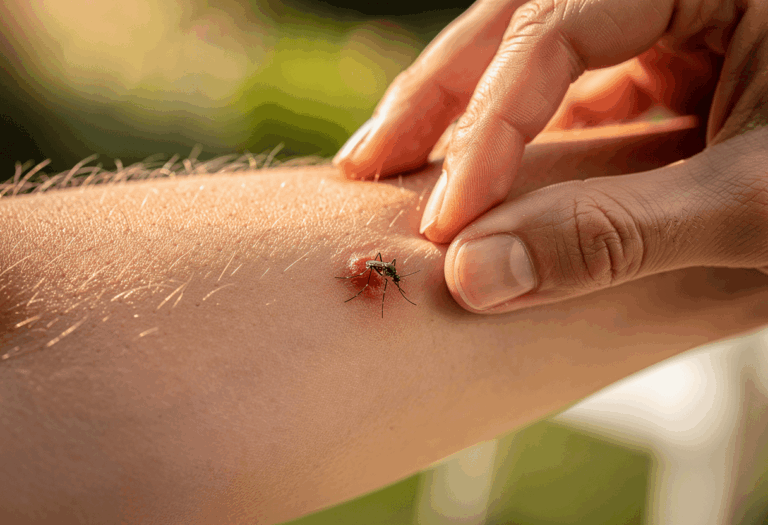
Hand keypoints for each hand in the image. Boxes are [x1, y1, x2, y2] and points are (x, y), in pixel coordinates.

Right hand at [333, 0, 767, 312]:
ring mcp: (668, 26)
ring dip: (463, 116)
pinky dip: (515, 141)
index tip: (446, 219)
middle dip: (442, 97)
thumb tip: (475, 278)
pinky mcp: (661, 74)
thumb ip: (614, 238)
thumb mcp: (755, 208)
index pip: (560, 28)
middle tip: (369, 158)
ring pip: (536, 57)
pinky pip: (569, 97)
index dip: (491, 127)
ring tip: (391, 160)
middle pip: (525, 20)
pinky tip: (471, 175)